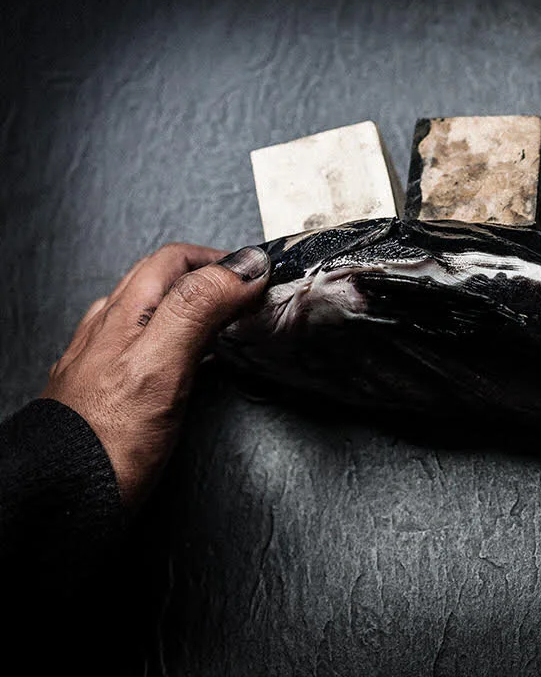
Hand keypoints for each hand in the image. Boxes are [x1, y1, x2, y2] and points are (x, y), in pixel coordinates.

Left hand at [42, 244, 269, 506]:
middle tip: (253, 295)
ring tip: (230, 322)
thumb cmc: (106, 444)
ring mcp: (102, 359)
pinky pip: (147, 348)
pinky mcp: (106, 391)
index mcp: (125, 314)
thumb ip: (198, 308)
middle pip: (164, 280)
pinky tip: (192, 365)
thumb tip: (243, 266)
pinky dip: (179, 342)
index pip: (176, 258)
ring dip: (195, 306)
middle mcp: (108, 329)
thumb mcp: (162, 365)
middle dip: (210, 277)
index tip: (262, 279)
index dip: (223, 260)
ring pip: (153, 312)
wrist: (60, 501)